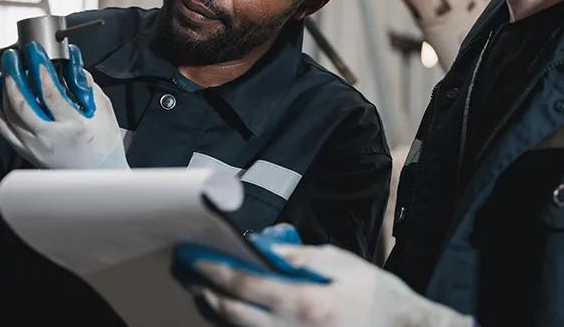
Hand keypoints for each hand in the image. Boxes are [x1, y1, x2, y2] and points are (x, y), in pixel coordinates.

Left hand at [0, 42, 126, 168]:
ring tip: (4, 71)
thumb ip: (85, 85)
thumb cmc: (104, 144)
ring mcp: (34, 148)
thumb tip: (71, 63)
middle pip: (21, 104)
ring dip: (2, 90)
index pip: (50, 93)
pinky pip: (4, 128)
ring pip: (7, 116)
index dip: (39, 69)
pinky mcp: (26, 153)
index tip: (35, 52)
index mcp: (73, 127)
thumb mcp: (103, 110)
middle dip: (13, 75)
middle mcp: (49, 139)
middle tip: (12, 57)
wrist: (98, 174)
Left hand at [174, 225, 472, 326]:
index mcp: (305, 304)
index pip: (243, 285)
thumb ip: (299, 257)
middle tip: (185, 273)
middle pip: (230, 314)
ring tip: (199, 291)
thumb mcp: (343, 265)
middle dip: (202, 291)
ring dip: (213, 313)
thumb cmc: (379, 299)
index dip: (212, 270)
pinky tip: (226, 314)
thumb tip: (264, 248)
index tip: (192, 257)